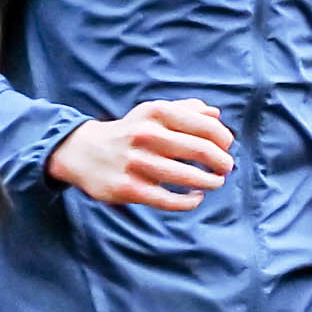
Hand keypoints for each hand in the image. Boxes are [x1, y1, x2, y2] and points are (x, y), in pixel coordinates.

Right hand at [51, 99, 237, 211]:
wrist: (84, 151)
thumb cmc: (129, 131)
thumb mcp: (152, 112)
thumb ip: (185, 110)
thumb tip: (216, 114)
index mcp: (156, 113)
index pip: (206, 125)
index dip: (224, 139)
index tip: (227, 147)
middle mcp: (147, 135)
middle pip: (201, 150)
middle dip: (222, 162)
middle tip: (227, 168)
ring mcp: (137, 163)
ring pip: (188, 176)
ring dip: (210, 181)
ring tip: (215, 182)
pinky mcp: (129, 188)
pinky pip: (169, 200)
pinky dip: (189, 201)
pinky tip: (196, 197)